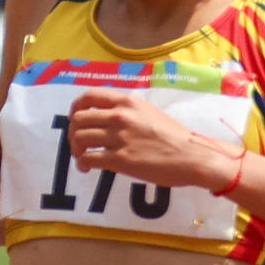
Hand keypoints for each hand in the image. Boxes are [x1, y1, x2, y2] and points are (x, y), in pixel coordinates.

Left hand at [67, 90, 237, 190]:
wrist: (191, 156)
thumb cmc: (175, 137)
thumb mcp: (151, 113)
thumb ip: (130, 112)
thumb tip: (112, 119)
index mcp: (128, 102)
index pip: (90, 96)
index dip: (76, 107)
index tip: (76, 117)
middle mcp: (120, 116)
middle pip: (79, 119)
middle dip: (73, 132)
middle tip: (79, 142)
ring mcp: (118, 137)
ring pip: (79, 138)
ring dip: (76, 149)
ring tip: (83, 157)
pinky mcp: (119, 159)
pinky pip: (88, 158)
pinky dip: (82, 164)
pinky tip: (87, 169)